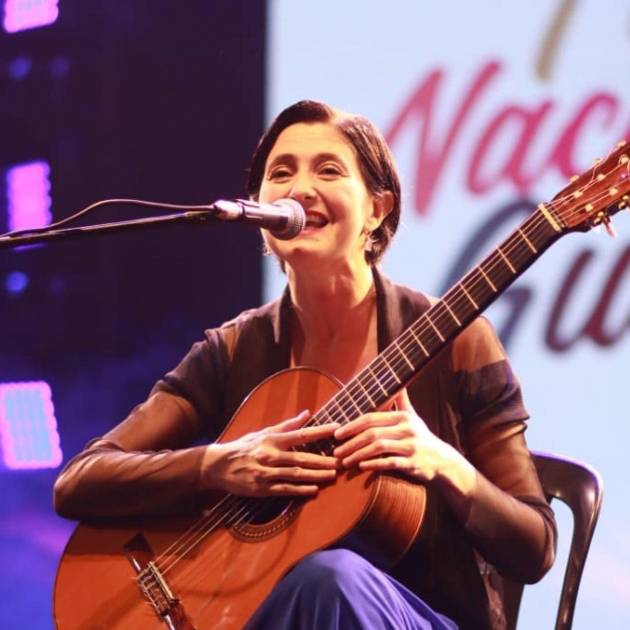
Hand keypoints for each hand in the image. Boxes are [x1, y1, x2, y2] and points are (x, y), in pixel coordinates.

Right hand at [202, 411, 339, 496]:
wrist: (218, 466)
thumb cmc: (243, 447)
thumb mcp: (263, 432)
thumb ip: (286, 425)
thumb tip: (306, 414)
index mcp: (272, 440)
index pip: (301, 434)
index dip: (320, 431)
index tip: (336, 429)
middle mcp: (270, 455)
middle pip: (301, 457)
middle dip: (323, 460)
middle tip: (341, 461)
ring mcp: (266, 473)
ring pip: (295, 474)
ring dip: (315, 475)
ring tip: (332, 475)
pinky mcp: (261, 488)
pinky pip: (284, 489)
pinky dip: (300, 489)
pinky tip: (314, 490)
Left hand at [333, 388, 452, 483]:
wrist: (443, 462)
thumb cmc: (423, 438)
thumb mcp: (414, 418)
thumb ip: (402, 402)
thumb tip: (398, 384)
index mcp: (402, 417)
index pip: (372, 418)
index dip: (352, 425)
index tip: (337, 433)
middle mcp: (407, 429)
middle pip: (372, 433)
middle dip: (351, 442)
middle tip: (336, 451)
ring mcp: (410, 446)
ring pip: (378, 448)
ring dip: (358, 455)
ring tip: (345, 462)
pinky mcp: (413, 463)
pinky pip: (389, 463)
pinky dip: (373, 465)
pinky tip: (361, 467)